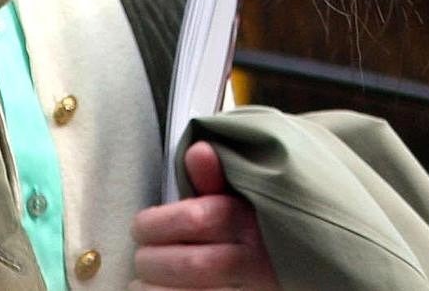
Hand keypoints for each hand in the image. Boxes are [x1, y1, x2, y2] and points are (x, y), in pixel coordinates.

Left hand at [128, 142, 275, 289]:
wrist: (286, 266)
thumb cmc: (253, 232)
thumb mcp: (240, 201)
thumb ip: (215, 179)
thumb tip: (198, 151)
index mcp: (252, 223)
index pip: (198, 219)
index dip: (157, 223)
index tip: (141, 226)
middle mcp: (254, 261)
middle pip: (190, 263)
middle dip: (152, 260)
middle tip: (143, 257)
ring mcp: (244, 289)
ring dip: (152, 287)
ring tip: (145, 280)